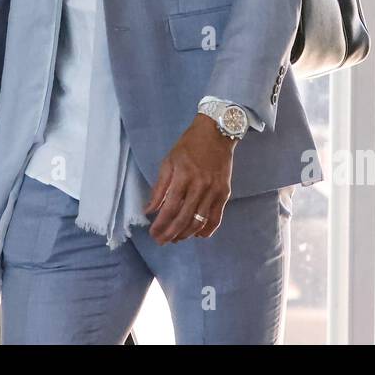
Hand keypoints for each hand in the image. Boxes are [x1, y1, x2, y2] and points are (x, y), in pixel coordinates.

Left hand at [143, 113, 236, 243]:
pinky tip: (197, 234)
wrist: (216, 133)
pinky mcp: (225, 193)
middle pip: (184, 218)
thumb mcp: (168, 162)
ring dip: (186, 234)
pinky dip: (207, 230)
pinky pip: (216, 217)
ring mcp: (214, 191)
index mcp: (183, 176)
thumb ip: (159, 188)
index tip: (153, 233)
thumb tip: (149, 210)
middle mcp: (200, 186)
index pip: (169, 208)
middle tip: (162, 241)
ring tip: (176, 239)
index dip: (161, 225)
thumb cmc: (189, 146)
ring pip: (199, 221)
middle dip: (171, 234)